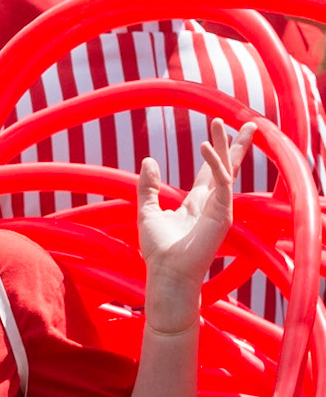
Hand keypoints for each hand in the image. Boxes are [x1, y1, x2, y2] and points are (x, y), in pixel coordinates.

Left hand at [138, 118, 254, 332]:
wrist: (167, 274)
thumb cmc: (158, 250)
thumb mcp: (147, 212)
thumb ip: (148, 187)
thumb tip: (149, 160)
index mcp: (197, 203)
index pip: (212, 172)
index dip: (216, 152)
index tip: (219, 133)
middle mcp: (212, 204)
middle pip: (227, 167)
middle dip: (237, 145)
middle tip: (249, 123)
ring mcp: (220, 208)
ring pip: (227, 169)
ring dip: (226, 145)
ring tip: (221, 122)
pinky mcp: (222, 213)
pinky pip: (222, 182)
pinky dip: (215, 163)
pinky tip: (205, 146)